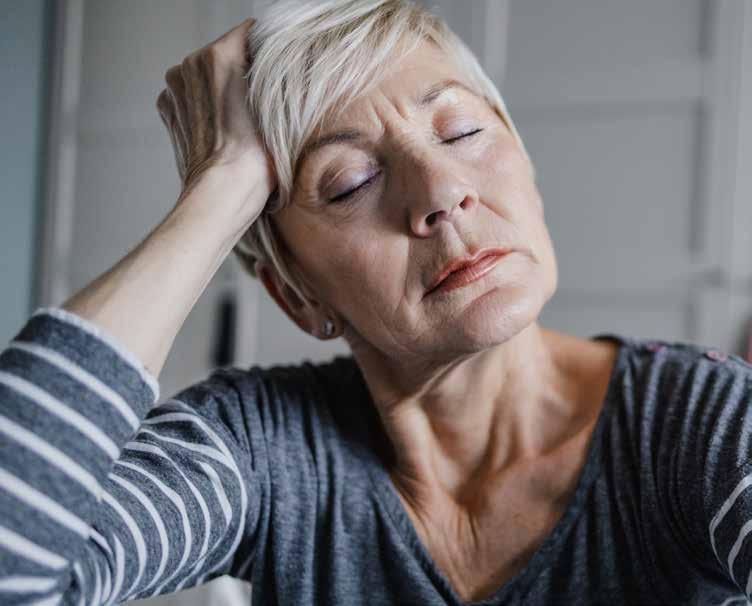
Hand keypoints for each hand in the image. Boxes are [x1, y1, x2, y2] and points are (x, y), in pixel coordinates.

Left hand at [156, 18, 274, 221]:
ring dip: (223, 88)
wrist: (222, 193)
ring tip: (240, 119)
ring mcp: (174, 87)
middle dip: (242, 70)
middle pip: (225, 52)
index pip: (249, 33)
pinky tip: (221, 127)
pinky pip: (191, 94)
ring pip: (207, 74)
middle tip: (260, 102)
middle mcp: (190, 64)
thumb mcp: (279, 108)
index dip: (267, 50)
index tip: (277, 70)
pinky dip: (205, 105)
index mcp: (218, 55)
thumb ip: (274, 73)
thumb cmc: (256, 158)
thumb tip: (274, 63)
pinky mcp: (168, 108)